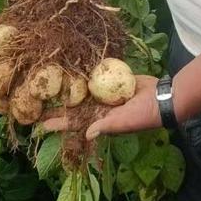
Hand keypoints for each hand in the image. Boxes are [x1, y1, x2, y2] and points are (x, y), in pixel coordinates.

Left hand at [40, 75, 161, 140]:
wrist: (161, 97)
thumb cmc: (143, 114)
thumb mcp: (124, 122)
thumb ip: (106, 125)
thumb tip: (88, 134)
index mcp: (99, 119)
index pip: (74, 122)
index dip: (58, 123)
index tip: (41, 123)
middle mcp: (99, 107)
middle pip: (74, 105)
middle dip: (58, 103)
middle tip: (39, 98)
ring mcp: (105, 93)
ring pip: (83, 90)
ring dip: (69, 86)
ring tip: (50, 80)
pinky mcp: (112, 80)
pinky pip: (96, 76)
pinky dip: (86, 73)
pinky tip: (71, 66)